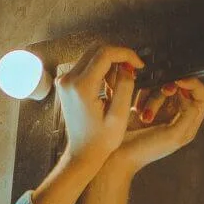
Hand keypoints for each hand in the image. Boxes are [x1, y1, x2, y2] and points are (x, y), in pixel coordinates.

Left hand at [53, 44, 143, 170]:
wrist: (82, 154)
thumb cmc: (101, 141)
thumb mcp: (120, 116)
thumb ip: (124, 87)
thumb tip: (127, 66)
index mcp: (82, 87)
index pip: (105, 54)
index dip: (125, 54)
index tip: (138, 65)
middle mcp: (69, 80)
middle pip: (97, 49)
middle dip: (118, 56)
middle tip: (131, 72)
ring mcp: (65, 80)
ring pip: (91, 55)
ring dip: (109, 63)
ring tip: (118, 84)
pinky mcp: (66, 83)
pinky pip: (86, 65)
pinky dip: (100, 69)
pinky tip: (108, 86)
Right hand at [117, 77, 203, 172]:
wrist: (118, 154)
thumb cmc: (146, 150)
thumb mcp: (173, 136)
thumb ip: (188, 115)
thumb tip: (189, 95)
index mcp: (189, 124)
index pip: (202, 96)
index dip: (193, 85)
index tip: (180, 81)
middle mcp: (178, 115)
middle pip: (182, 88)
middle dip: (170, 89)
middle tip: (164, 90)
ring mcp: (162, 109)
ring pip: (163, 87)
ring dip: (153, 97)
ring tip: (144, 115)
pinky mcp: (146, 105)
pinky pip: (148, 89)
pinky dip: (142, 95)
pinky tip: (137, 110)